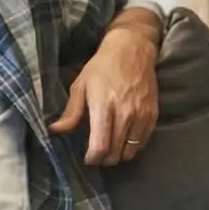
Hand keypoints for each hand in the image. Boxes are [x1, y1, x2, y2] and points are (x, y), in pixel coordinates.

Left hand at [49, 27, 157, 165]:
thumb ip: (70, 112)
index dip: (93, 159)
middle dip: (104, 159)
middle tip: (97, 155)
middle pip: (115, 153)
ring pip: (131, 151)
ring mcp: (141, 115)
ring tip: (110, 149)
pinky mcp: (153, 113)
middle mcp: (125, 114)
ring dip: (119, 155)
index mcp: (104, 108)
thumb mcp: (80, 86)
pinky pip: (144, 141)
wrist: (132, 50)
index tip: (87, 159)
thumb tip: (55, 131)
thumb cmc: (101, 67)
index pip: (100, 146)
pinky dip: (133, 146)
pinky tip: (124, 141)